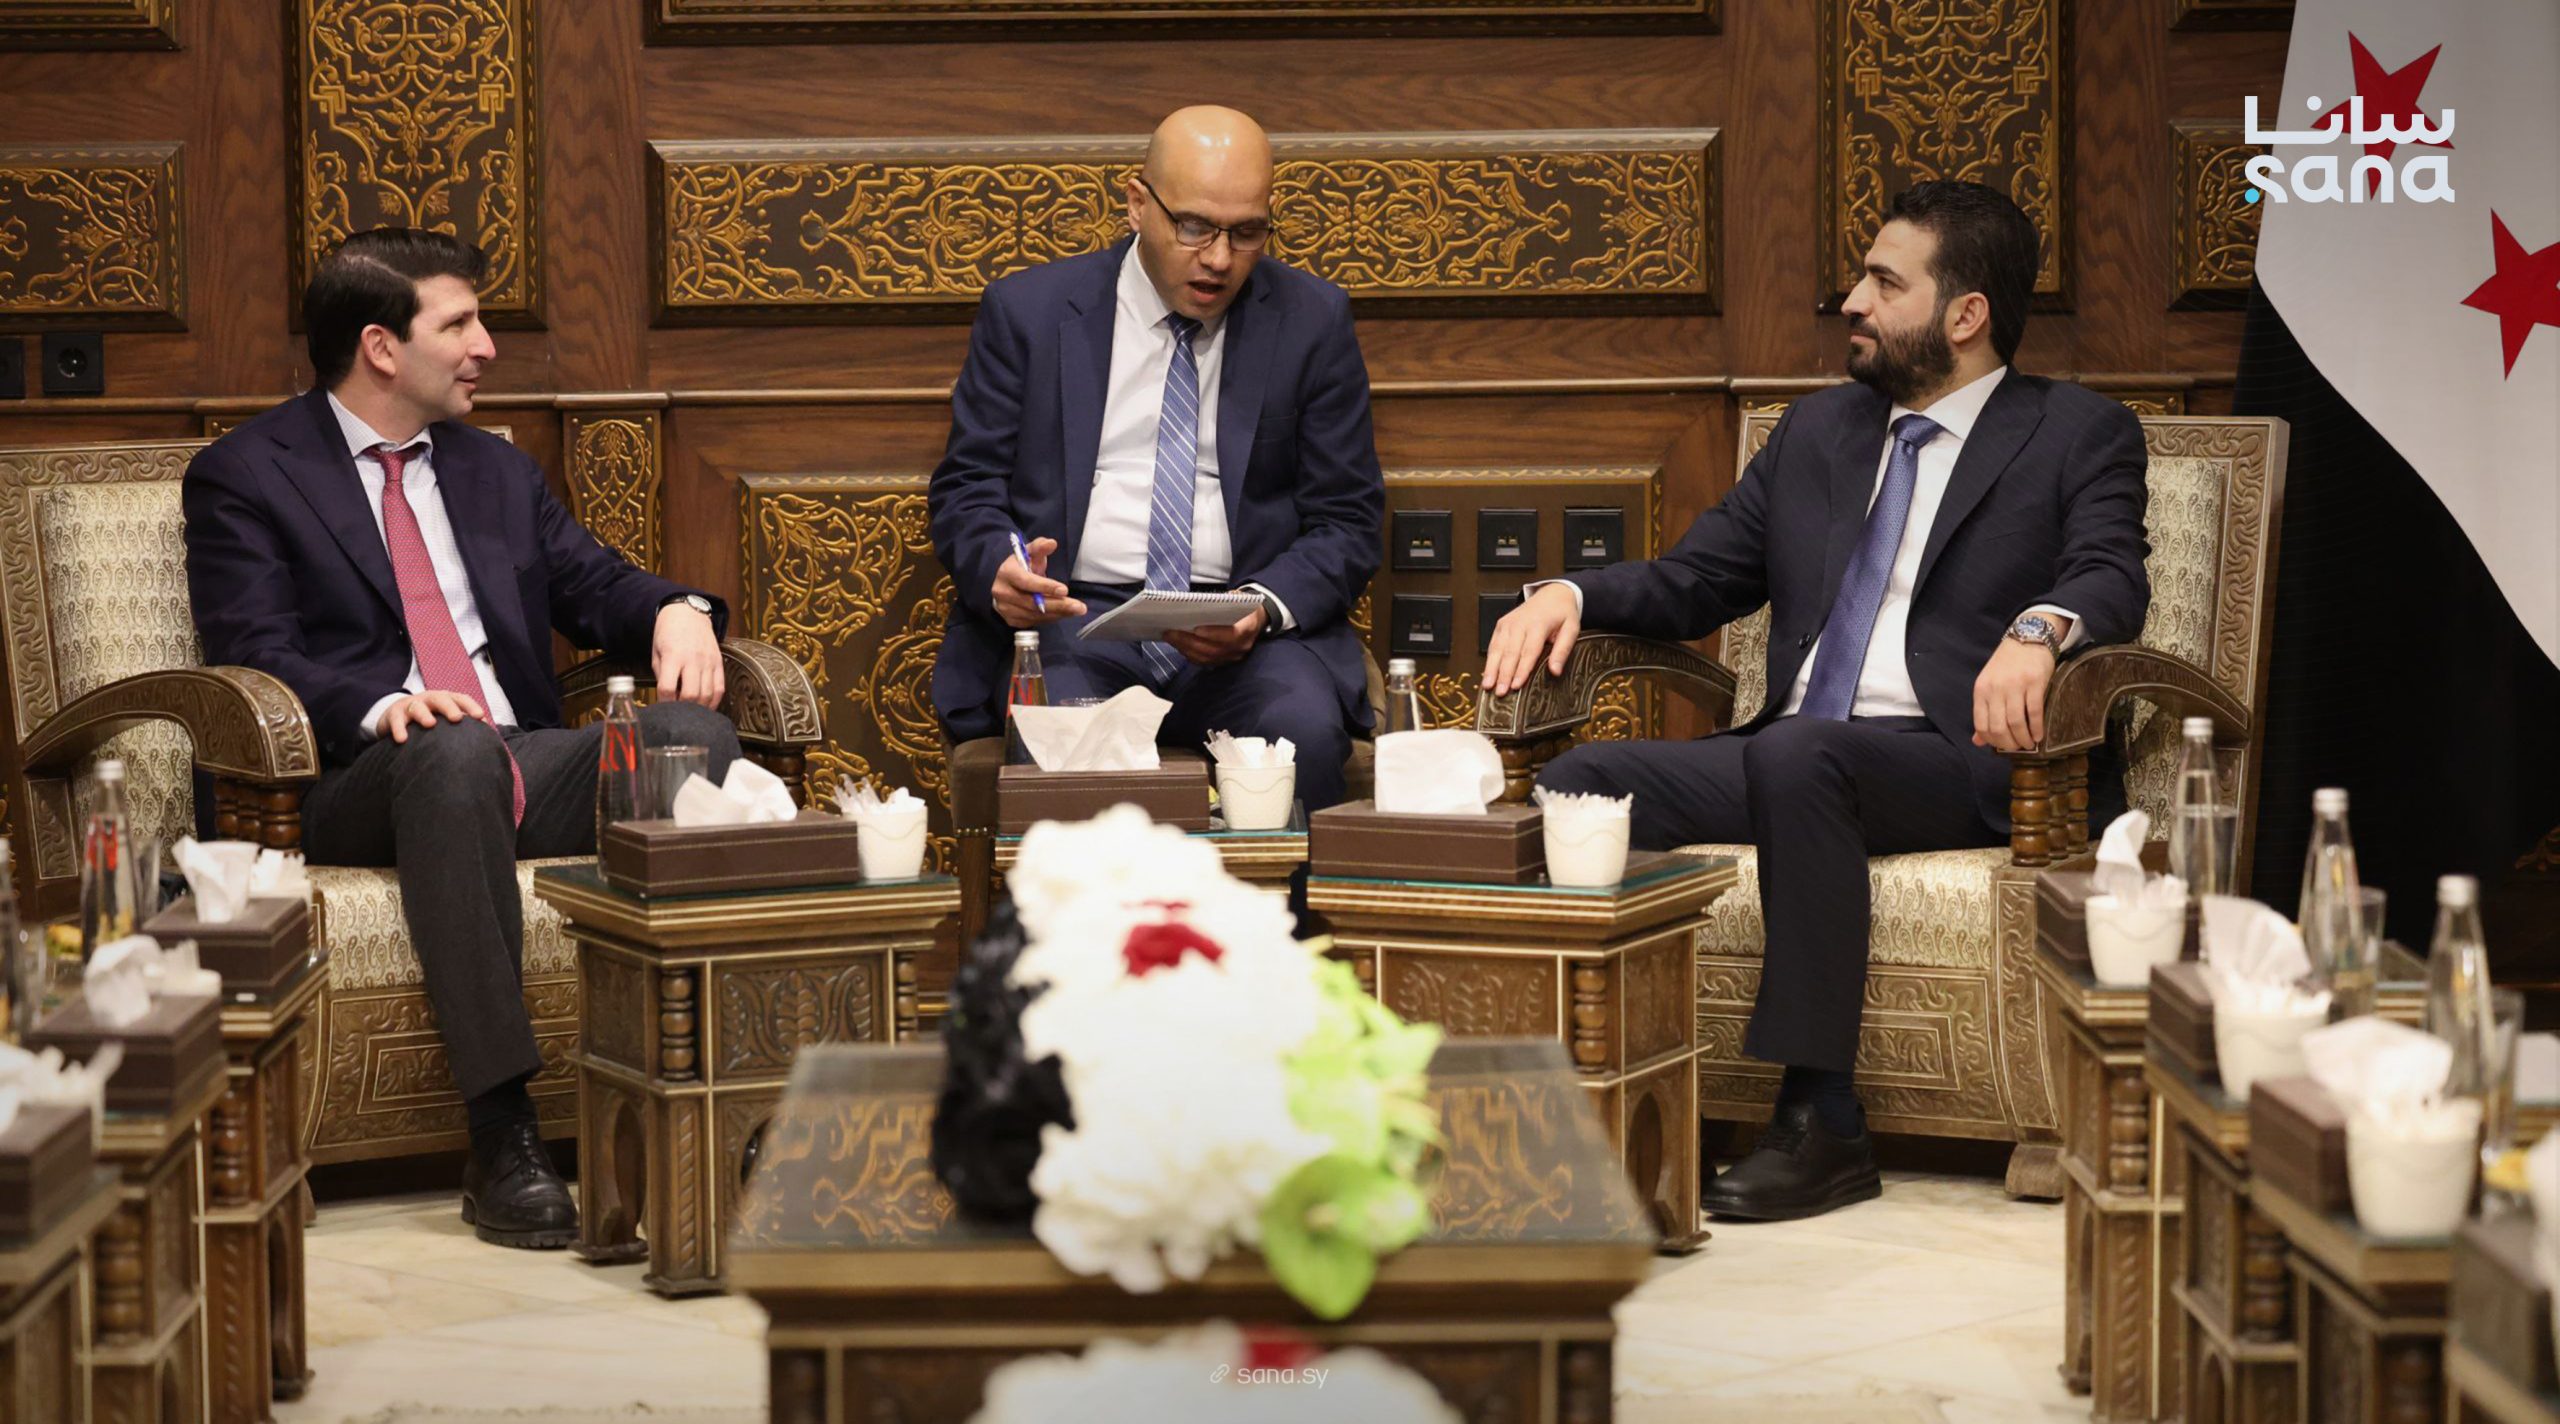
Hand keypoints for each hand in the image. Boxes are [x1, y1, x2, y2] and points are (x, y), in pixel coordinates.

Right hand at [379, 690, 485, 743]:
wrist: (395, 715)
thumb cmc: (428, 719)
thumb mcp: (444, 719)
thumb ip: (462, 727)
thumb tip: (488, 740)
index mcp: (445, 700)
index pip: (460, 699)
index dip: (470, 706)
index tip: (480, 717)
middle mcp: (429, 700)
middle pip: (441, 699)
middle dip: (449, 707)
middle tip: (457, 718)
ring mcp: (411, 705)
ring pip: (418, 707)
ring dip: (424, 714)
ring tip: (430, 724)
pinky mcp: (394, 714)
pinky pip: (396, 720)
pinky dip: (399, 729)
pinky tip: (402, 739)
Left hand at [652, 602, 725, 707]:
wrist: (688, 613)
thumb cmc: (668, 632)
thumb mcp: (656, 651)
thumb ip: (661, 674)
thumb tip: (666, 696)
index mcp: (673, 656)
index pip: (667, 688)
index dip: (663, 702)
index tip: (662, 707)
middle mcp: (693, 660)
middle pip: (690, 695)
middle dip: (682, 708)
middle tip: (677, 712)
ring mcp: (708, 662)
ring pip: (707, 694)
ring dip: (698, 708)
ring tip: (690, 711)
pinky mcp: (718, 663)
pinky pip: (720, 688)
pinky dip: (713, 701)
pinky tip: (706, 706)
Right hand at [993, 537, 1084, 627]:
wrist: (1007, 582)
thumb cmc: (1022, 566)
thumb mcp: (1030, 552)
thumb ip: (1040, 547)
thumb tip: (1052, 543)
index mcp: (1006, 573)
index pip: (1026, 582)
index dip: (1045, 586)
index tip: (1065, 590)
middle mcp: (1002, 592)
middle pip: (1032, 603)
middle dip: (1058, 605)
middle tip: (1079, 607)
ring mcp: (1005, 609)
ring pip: (1035, 615)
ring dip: (1058, 613)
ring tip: (1076, 610)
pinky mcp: (1011, 620)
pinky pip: (1034, 622)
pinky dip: (1051, 618)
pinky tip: (1064, 613)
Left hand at [1165, 607, 1264, 666]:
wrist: (1256, 619)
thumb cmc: (1242, 605)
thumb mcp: (1237, 598)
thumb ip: (1222, 603)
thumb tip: (1194, 605)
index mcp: (1248, 628)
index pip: (1232, 635)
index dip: (1213, 634)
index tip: (1195, 629)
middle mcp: (1242, 646)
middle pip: (1214, 649)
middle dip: (1189, 641)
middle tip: (1170, 633)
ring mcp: (1234, 656)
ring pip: (1207, 658)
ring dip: (1186, 649)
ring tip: (1170, 638)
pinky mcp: (1225, 662)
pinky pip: (1205, 662)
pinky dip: (1190, 654)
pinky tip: (1179, 645)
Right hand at [1482, 584, 1582, 694]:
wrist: (1552, 594)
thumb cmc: (1562, 614)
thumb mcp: (1571, 629)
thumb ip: (1563, 650)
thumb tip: (1555, 671)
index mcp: (1538, 624)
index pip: (1529, 651)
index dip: (1521, 670)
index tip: (1517, 685)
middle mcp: (1520, 623)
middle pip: (1510, 652)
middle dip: (1504, 674)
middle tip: (1500, 692)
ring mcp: (1508, 623)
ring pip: (1497, 649)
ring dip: (1492, 669)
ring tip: (1488, 686)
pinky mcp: (1501, 625)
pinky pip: (1493, 644)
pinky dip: (1489, 660)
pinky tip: (1486, 674)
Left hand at [1972, 636, 2058, 751]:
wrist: (2027, 639)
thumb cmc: (2007, 665)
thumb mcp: (1989, 686)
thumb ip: (1984, 712)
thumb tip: (1978, 741)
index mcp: (1981, 690)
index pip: (1981, 724)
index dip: (1991, 741)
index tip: (2001, 747)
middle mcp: (1995, 688)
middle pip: (1998, 727)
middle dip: (2008, 744)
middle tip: (2017, 748)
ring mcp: (2015, 685)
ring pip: (2016, 722)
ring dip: (2023, 739)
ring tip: (2028, 744)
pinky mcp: (2034, 682)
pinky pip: (2034, 712)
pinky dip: (2036, 728)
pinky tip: (2038, 735)